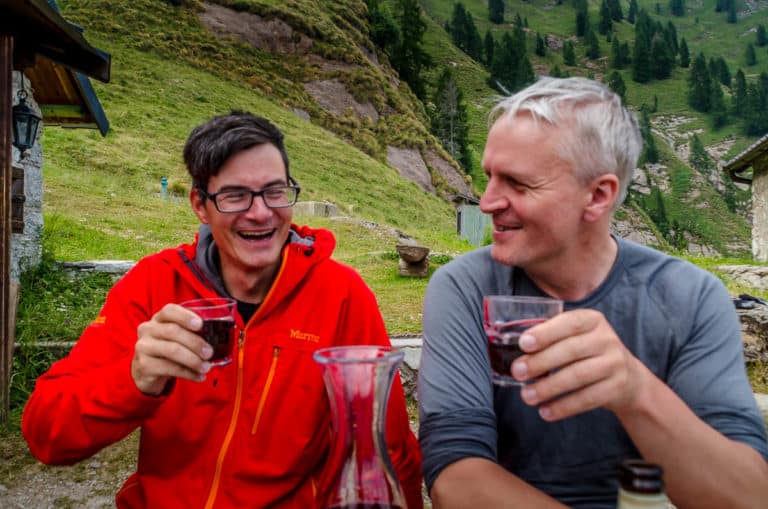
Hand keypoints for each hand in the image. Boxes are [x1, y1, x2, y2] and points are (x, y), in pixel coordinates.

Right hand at [131, 303, 212, 395]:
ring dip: (193, 360)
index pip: (169, 310)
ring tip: (206, 367)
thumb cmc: (167, 349)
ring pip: (172, 350)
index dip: (185, 316)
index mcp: (159, 318)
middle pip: (173, 331)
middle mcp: (148, 329)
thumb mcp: (176, 337)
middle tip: (209, 353)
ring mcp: (144, 347)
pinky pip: (170, 368)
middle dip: (195, 342)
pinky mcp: (144, 365)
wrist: (146, 370)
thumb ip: (192, 333)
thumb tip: (218, 338)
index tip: (200, 325)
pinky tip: (199, 377)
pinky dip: (188, 373)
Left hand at [510, 309, 645, 420]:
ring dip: (549, 388)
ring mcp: (615, 363)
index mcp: (592, 320)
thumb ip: (552, 337)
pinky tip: (546, 411)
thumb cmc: (588, 353)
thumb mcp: (577, 336)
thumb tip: (514, 349)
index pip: (569, 323)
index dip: (546, 333)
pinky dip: (564, 407)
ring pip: (578, 376)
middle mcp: (606, 339)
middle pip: (571, 350)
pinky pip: (588, 398)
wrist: (628, 378)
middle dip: (540, 362)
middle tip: (517, 372)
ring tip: (527, 396)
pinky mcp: (617, 387)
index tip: (523, 344)